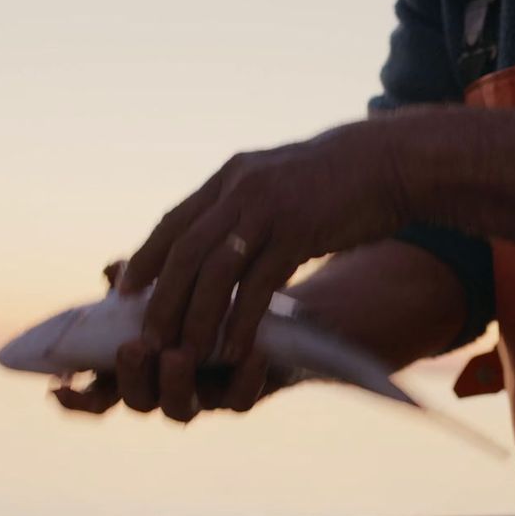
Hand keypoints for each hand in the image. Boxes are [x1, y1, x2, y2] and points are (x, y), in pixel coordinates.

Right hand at [52, 261, 279, 421]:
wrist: (266, 299)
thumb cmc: (204, 289)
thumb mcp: (170, 278)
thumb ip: (140, 279)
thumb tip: (114, 269)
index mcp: (138, 365)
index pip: (97, 395)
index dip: (76, 399)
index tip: (57, 388)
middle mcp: (165, 386)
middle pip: (137, 402)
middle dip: (130, 379)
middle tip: (131, 348)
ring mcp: (202, 395)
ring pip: (180, 410)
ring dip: (174, 384)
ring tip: (178, 355)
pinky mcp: (242, 394)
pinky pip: (239, 401)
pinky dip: (242, 379)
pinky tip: (249, 353)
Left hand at [120, 121, 408, 365]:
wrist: (390, 163)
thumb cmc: (337, 183)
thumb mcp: (278, 184)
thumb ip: (246, 205)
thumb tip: (220, 234)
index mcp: (231, 178)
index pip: (174, 222)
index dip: (146, 258)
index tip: (124, 290)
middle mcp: (241, 189)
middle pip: (185, 251)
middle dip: (161, 298)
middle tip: (148, 337)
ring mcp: (268, 209)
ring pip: (215, 271)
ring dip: (195, 316)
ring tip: (186, 353)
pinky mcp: (298, 231)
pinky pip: (259, 284)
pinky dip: (242, 320)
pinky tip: (236, 349)